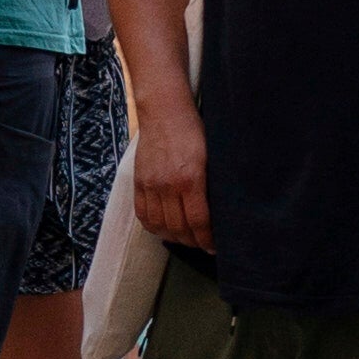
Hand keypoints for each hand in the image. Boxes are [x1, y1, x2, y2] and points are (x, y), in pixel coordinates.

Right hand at [129, 102, 208, 249]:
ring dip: (174, 238)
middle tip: (202, 244)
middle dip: (193, 241)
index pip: (199, 221)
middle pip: (179, 228)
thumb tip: (220, 211)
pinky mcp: (138, 182)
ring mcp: (150, 185)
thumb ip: (212, 184)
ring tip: (185, 238)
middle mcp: (168, 185)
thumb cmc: (194, 130)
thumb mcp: (211, 155)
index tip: (214, 247)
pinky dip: (154, 227)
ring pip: (160, 226)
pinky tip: (164, 229)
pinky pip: (143, 215)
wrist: (164, 112)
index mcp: (191, 178)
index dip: (207, 239)